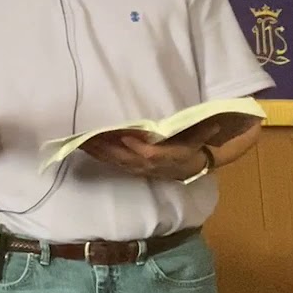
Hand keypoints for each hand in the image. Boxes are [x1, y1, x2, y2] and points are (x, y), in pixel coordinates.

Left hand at [82, 124, 219, 179]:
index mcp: (166, 157)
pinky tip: (84, 146)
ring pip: (114, 160)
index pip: (151, 155)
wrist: (190, 167)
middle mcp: (149, 165)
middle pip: (125, 157)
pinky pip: (111, 162)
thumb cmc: (193, 147)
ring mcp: (137, 168)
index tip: (125, 135)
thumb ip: (203, 131)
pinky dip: (97, 154)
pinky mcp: (130, 167)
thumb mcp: (200, 138)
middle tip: (89, 134)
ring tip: (80, 138)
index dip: (137, 147)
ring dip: (97, 150)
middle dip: (106, 147)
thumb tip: (212, 123)